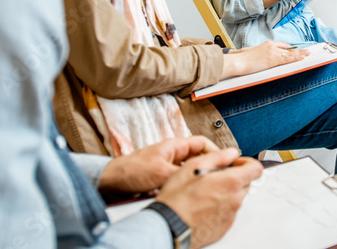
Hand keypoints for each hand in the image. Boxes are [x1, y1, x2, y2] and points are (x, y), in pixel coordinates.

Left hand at [99, 136, 219, 194]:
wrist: (110, 183)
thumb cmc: (130, 171)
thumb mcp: (161, 173)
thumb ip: (183, 173)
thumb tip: (202, 176)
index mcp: (174, 146)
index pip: (202, 143)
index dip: (216, 151)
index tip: (226, 161)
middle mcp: (172, 155)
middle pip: (198, 157)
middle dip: (209, 166)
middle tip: (219, 175)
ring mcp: (167, 167)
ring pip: (190, 170)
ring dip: (196, 177)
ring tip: (206, 185)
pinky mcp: (162, 180)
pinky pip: (180, 181)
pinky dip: (186, 186)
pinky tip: (188, 193)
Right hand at [155, 150, 262, 247]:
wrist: (168, 226)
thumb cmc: (177, 199)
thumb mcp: (193, 166)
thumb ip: (218, 157)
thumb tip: (231, 153)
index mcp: (230, 183)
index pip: (256, 168)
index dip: (246, 162)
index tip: (234, 163)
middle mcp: (234, 200)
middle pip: (245, 183)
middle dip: (233, 177)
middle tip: (214, 176)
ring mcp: (230, 215)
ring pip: (236, 198)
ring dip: (226, 192)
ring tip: (204, 192)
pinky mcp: (224, 227)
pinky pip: (228, 212)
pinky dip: (220, 207)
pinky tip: (203, 206)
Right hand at [222, 41, 308, 78]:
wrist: (237, 61)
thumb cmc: (241, 59)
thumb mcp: (250, 52)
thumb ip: (255, 53)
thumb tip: (256, 55)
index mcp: (266, 44)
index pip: (282, 45)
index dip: (290, 49)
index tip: (295, 50)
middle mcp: (271, 46)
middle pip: (288, 49)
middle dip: (298, 51)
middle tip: (307, 51)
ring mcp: (273, 53)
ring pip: (290, 54)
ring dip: (300, 54)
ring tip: (308, 54)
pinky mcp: (273, 60)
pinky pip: (287, 59)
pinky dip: (296, 58)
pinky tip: (302, 58)